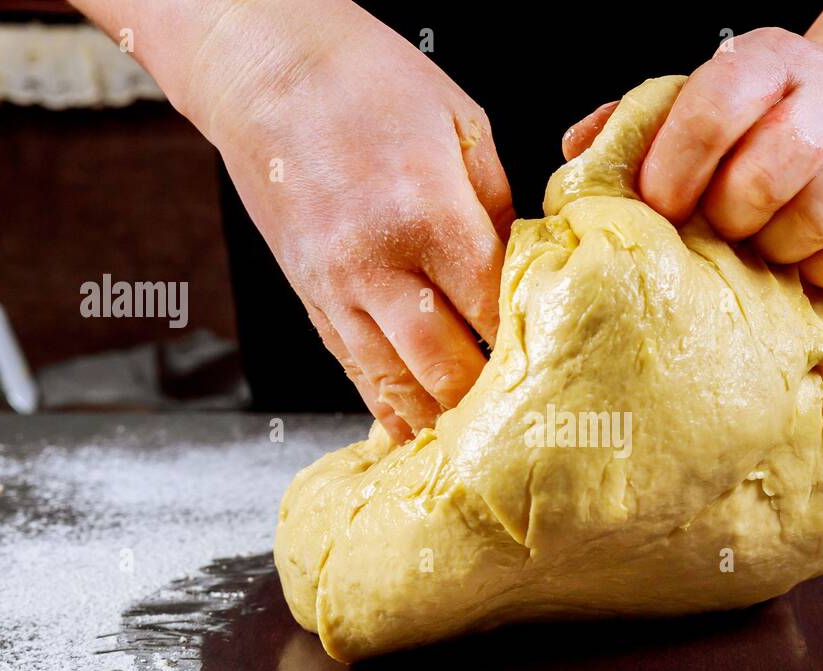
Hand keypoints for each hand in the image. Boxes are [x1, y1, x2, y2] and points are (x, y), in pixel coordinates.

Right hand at [185, 3, 512, 439]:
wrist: (264, 67)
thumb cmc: (368, 80)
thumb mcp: (463, 125)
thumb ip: (499, 209)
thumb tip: (527, 271)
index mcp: (428, 216)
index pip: (493, 312)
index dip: (528, 348)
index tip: (559, 368)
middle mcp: (376, 265)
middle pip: (446, 365)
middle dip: (488, 400)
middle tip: (527, 421)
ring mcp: (335, 289)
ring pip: (395, 383)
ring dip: (439, 420)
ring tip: (478, 450)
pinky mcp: (310, 298)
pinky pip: (353, 370)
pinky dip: (386, 407)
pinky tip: (412, 435)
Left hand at [563, 27, 822, 288]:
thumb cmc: (756, 125)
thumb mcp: (696, 105)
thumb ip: (636, 129)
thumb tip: (577, 155)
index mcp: (765, 61)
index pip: (716, 107)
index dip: (679, 167)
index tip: (663, 206)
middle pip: (773, 168)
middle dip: (731, 216)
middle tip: (721, 229)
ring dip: (779, 247)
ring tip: (764, 245)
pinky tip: (806, 258)